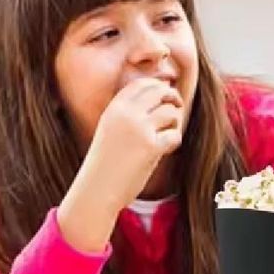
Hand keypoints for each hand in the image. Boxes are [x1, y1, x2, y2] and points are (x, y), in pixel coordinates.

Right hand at [58, 78, 182, 251]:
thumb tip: (159, 94)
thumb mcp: (110, 128)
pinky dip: (174, 142)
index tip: (166, 97)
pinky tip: (164, 150)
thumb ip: (128, 113)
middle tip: (177, 108)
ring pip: (171, 112)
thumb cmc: (106, 162)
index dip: (158, 86)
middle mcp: (125, 114)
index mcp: (114, 108)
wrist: (96, 190)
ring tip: (166, 135)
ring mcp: (138, 129)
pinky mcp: (150, 147)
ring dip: (174, 123)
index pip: (142, 84)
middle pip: (160, 91)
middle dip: (173, 98)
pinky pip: (175, 135)